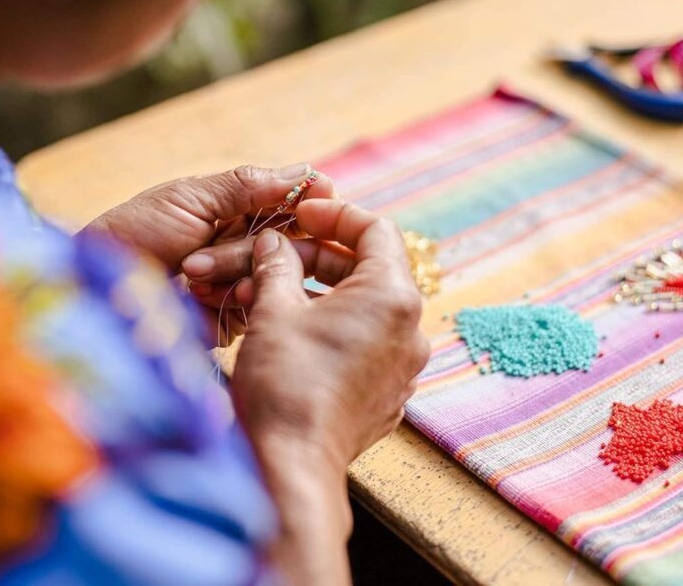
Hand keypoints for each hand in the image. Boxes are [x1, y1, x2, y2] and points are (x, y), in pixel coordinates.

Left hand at [82, 164, 333, 343]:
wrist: (100, 288)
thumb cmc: (135, 233)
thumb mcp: (189, 199)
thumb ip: (248, 186)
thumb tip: (306, 171)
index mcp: (236, 208)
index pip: (292, 204)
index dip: (308, 202)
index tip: (318, 199)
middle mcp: (246, 244)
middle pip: (289, 239)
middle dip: (250, 242)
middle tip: (203, 247)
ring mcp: (241, 282)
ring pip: (275, 273)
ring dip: (232, 268)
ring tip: (188, 272)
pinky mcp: (234, 318)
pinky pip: (258, 306)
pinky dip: (230, 298)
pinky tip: (198, 295)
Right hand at [229, 201, 429, 583]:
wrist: (291, 466)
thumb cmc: (285, 385)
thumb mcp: (273, 310)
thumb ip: (277, 264)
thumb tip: (274, 243)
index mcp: (392, 297)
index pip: (375, 230)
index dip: (334, 215)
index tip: (299, 216)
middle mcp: (410, 331)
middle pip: (370, 269)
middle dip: (318, 258)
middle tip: (274, 257)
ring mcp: (403, 368)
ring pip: (365, 310)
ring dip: (321, 294)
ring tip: (272, 297)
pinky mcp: (387, 397)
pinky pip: (365, 346)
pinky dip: (333, 330)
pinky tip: (292, 336)